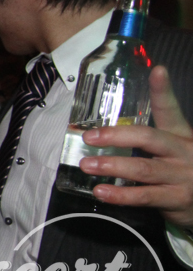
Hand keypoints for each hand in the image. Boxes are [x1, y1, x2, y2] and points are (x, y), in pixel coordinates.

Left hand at [86, 66, 192, 227]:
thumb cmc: (181, 170)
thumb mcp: (173, 148)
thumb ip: (147, 138)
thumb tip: (105, 132)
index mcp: (181, 135)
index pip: (170, 110)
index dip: (163, 91)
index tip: (157, 71)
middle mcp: (183, 152)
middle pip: (149, 138)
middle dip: (116, 136)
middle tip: (89, 137)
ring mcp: (180, 176)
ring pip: (143, 168)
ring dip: (112, 166)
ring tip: (87, 165)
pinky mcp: (176, 198)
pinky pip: (145, 196)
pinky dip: (120, 195)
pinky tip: (102, 191)